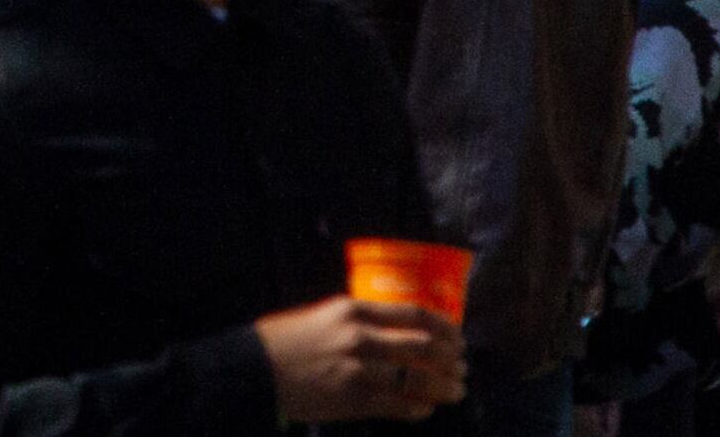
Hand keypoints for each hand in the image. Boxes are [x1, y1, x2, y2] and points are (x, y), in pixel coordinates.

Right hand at [253, 296, 465, 421]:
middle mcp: (360, 337)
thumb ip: (360, 320)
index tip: (458, 335)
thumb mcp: (326, 315)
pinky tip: (426, 409)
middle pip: (423, 346)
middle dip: (452, 358)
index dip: (444, 326)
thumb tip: (398, 329)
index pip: (414, 313)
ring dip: (444, 386)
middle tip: (463, 366)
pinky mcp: (353, 401)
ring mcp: (358, 370)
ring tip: (456, 391)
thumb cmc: (289, 340)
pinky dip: (418, 408)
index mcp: (354, 309)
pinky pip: (398, 406)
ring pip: (418, 379)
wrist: (256, 370)